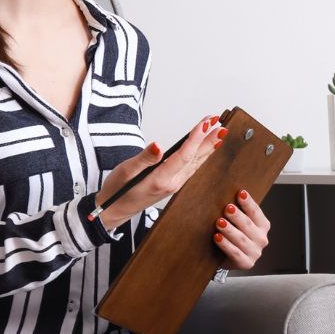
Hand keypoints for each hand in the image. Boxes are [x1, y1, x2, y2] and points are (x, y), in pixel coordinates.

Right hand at [95, 116, 225, 228]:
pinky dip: (202, 156)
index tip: (205, 123)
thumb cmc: (118, 190)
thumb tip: (159, 145)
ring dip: (208, 146)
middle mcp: (172, 183)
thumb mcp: (125, 171)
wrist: (115, 210)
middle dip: (208, 139)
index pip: (183, 155)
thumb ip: (144, 158)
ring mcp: (175, 185)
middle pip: (195, 158)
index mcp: (160, 179)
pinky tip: (207, 149)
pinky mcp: (174, 185)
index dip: (195, 138)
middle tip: (219, 123)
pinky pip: (193, 168)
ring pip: (196, 163)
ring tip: (219, 131)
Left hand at [213, 189, 269, 269]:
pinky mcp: (246, 263)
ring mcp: (255, 252)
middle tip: (227, 208)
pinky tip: (217, 237)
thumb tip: (226, 196)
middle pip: (249, 225)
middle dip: (237, 216)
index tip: (240, 193)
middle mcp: (262, 239)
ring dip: (230, 230)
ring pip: (241, 239)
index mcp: (263, 226)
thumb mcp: (240, 224)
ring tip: (219, 222)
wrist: (231, 259)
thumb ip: (238, 212)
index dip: (248, 203)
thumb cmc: (235, 237)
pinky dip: (225, 244)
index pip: (256, 212)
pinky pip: (234, 253)